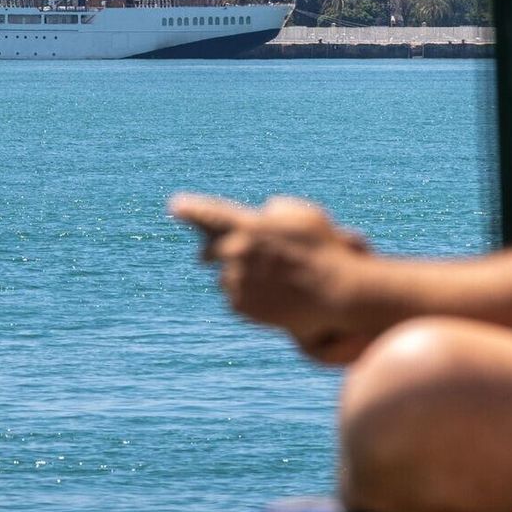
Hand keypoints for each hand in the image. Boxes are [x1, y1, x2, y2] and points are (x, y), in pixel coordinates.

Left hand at [169, 193, 376, 364]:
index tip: (175, 206)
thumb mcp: (305, 216)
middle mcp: (234, 253)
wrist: (335, 294)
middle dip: (213, 252)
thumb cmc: (326, 250)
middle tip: (234, 255)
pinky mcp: (238, 305)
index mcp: (248, 226)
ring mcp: (235, 280)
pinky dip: (247, 294)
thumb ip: (277, 209)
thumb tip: (263, 212)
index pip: (209, 213)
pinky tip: (272, 294)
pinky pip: (234, 296)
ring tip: (273, 279)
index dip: (190, 208)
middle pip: (208, 251)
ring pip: (224, 275)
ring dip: (238, 275)